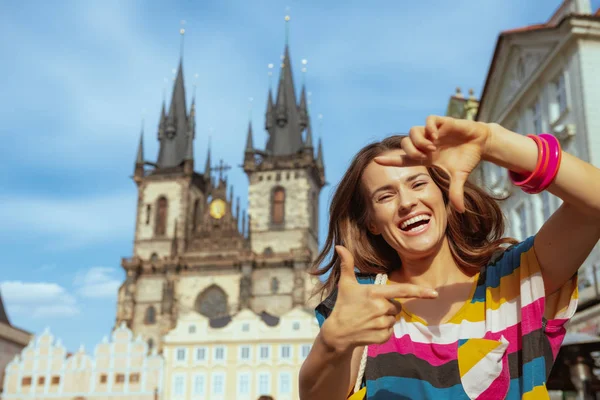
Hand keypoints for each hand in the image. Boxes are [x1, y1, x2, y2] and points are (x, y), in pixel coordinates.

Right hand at [321, 246, 438, 352]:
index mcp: (374, 293)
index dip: (420, 291)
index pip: (402, 290)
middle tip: (370, 308)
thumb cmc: (343, 305)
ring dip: (385, 319)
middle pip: (397, 306)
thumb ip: (347, 264)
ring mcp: (381, 323)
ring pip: (394, 319)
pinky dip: (383, 331)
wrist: (337, 332)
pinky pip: (391, 331)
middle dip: (388, 307)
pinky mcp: (382, 337)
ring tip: (369, 319)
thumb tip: (339, 246)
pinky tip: (370, 329)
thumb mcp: (345, 284)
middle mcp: (380, 308)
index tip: (435, 293)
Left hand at [375, 115, 492, 212]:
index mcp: (426, 156)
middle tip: (424, 157)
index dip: (390, 160)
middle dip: (411, 151)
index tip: (376, 161)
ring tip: (432, 148)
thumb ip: (456, 192)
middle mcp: (426, 143)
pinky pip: (429, 120)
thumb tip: (460, 211)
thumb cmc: (467, 159)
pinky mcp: (443, 122)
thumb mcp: (460, 177)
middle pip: (405, 143)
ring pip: (413, 131)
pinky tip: (436, 135)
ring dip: (419, 141)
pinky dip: (429, 127)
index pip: (404, 158)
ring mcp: (433, 132)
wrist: (481, 143)